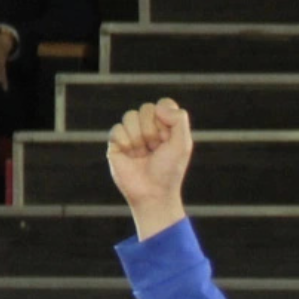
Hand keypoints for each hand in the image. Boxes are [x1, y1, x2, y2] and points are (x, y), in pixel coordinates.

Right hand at [106, 97, 193, 236]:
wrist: (152, 193)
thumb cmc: (169, 170)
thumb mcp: (183, 144)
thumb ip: (179, 120)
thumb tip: (158, 107)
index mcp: (165, 126)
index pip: (163, 105)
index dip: (165, 119)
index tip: (168, 138)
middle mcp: (147, 127)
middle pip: (146, 108)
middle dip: (153, 130)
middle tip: (155, 148)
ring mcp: (131, 134)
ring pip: (130, 116)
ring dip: (139, 137)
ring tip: (142, 154)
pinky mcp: (115, 143)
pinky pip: (117, 129)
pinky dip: (126, 143)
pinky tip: (130, 156)